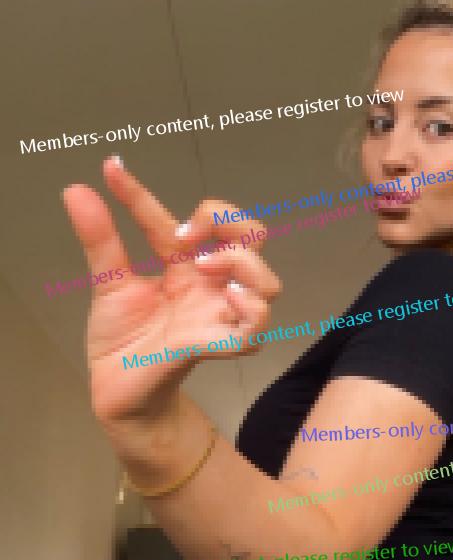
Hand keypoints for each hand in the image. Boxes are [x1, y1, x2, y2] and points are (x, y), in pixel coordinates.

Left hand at [63, 158, 280, 423]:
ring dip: (242, 263)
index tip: (112, 170)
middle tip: (186, 236)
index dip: (148, 194)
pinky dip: (250, 311)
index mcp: (186, 268)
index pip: (189, 220)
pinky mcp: (213, 347)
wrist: (116, 389)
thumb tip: (77, 190)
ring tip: (202, 266)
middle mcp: (209, 289)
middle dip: (230, 221)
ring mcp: (216, 316)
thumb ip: (100, 239)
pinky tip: (226, 299)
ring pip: (267, 284)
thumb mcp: (108, 282)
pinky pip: (253, 331)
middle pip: (254, 238)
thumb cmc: (124, 342)